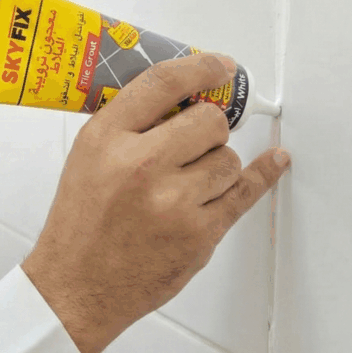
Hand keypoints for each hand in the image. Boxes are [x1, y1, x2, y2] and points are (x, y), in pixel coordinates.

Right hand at [22, 52, 290, 352]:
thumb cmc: (81, 223)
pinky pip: (245, 192)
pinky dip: (262, 173)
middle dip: (208, 129)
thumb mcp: (86, 157)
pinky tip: (274, 161)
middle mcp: (141, 165)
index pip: (163, 83)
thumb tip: (182, 98)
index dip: (200, 68)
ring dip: (215, 166)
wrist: (77, 286)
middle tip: (194, 144)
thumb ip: (129, 125)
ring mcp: (174, 202)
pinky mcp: (200, 234)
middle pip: (209, 121)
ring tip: (186, 185)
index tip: (219, 66)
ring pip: (227, 159)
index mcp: (107, 139)